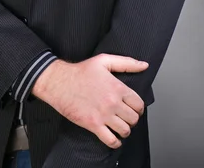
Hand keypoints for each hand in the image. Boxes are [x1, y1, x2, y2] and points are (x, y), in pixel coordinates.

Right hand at [31, 53, 147, 148]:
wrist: (59, 82)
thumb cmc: (80, 71)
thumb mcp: (104, 61)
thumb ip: (126, 63)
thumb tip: (144, 65)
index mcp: (117, 87)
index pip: (139, 104)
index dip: (138, 107)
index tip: (133, 108)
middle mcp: (113, 102)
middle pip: (133, 118)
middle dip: (132, 118)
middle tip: (125, 117)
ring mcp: (103, 115)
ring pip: (125, 130)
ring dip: (124, 130)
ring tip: (119, 126)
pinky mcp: (93, 125)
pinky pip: (111, 140)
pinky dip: (115, 142)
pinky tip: (113, 138)